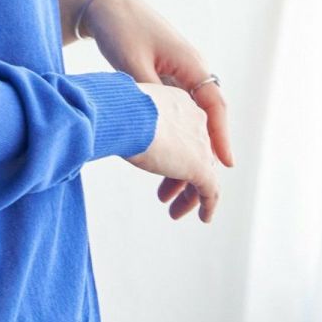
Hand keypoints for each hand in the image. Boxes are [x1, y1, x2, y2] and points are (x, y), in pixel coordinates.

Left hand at [80, 0, 233, 221]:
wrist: (104, 3)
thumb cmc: (119, 29)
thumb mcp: (132, 64)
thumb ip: (148, 94)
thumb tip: (156, 126)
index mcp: (191, 64)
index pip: (214, 106)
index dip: (221, 137)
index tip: (225, 166)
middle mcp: (190, 69)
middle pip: (205, 119)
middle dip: (202, 155)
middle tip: (196, 189)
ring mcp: (177, 73)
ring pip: (189, 119)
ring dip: (183, 149)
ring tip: (168, 185)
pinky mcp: (162, 76)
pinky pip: (175, 112)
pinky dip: (171, 135)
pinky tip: (159, 160)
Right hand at [123, 83, 220, 222]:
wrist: (125, 114)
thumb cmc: (115, 109)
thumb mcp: (125, 113)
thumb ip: (129, 122)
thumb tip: (111, 127)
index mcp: (179, 104)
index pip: (184, 132)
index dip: (174, 152)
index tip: (161, 166)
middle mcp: (195, 121)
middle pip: (194, 153)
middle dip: (179, 176)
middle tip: (164, 193)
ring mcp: (200, 145)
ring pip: (203, 174)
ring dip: (189, 195)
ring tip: (174, 211)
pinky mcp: (200, 167)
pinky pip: (210, 191)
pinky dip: (208, 206)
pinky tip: (204, 218)